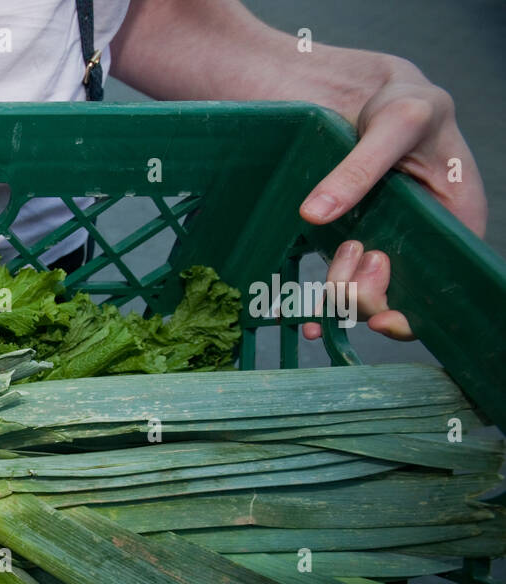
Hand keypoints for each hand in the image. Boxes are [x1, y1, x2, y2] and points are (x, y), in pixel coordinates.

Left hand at [299, 69, 486, 340]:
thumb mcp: (394, 124)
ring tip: (340, 251)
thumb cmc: (403, 102)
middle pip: (398, 298)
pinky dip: (321, 304)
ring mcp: (388, 245)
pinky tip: (303, 317)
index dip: (413, 312)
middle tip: (351, 252)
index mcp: (456, 218)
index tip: (378, 316)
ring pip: (365, 297)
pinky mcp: (356, 241)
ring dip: (343, 293)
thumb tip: (315, 214)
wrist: (370, 92)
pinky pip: (340, 285)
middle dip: (368, 292)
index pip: (444, 284)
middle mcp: (423, 242)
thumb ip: (359, 168)